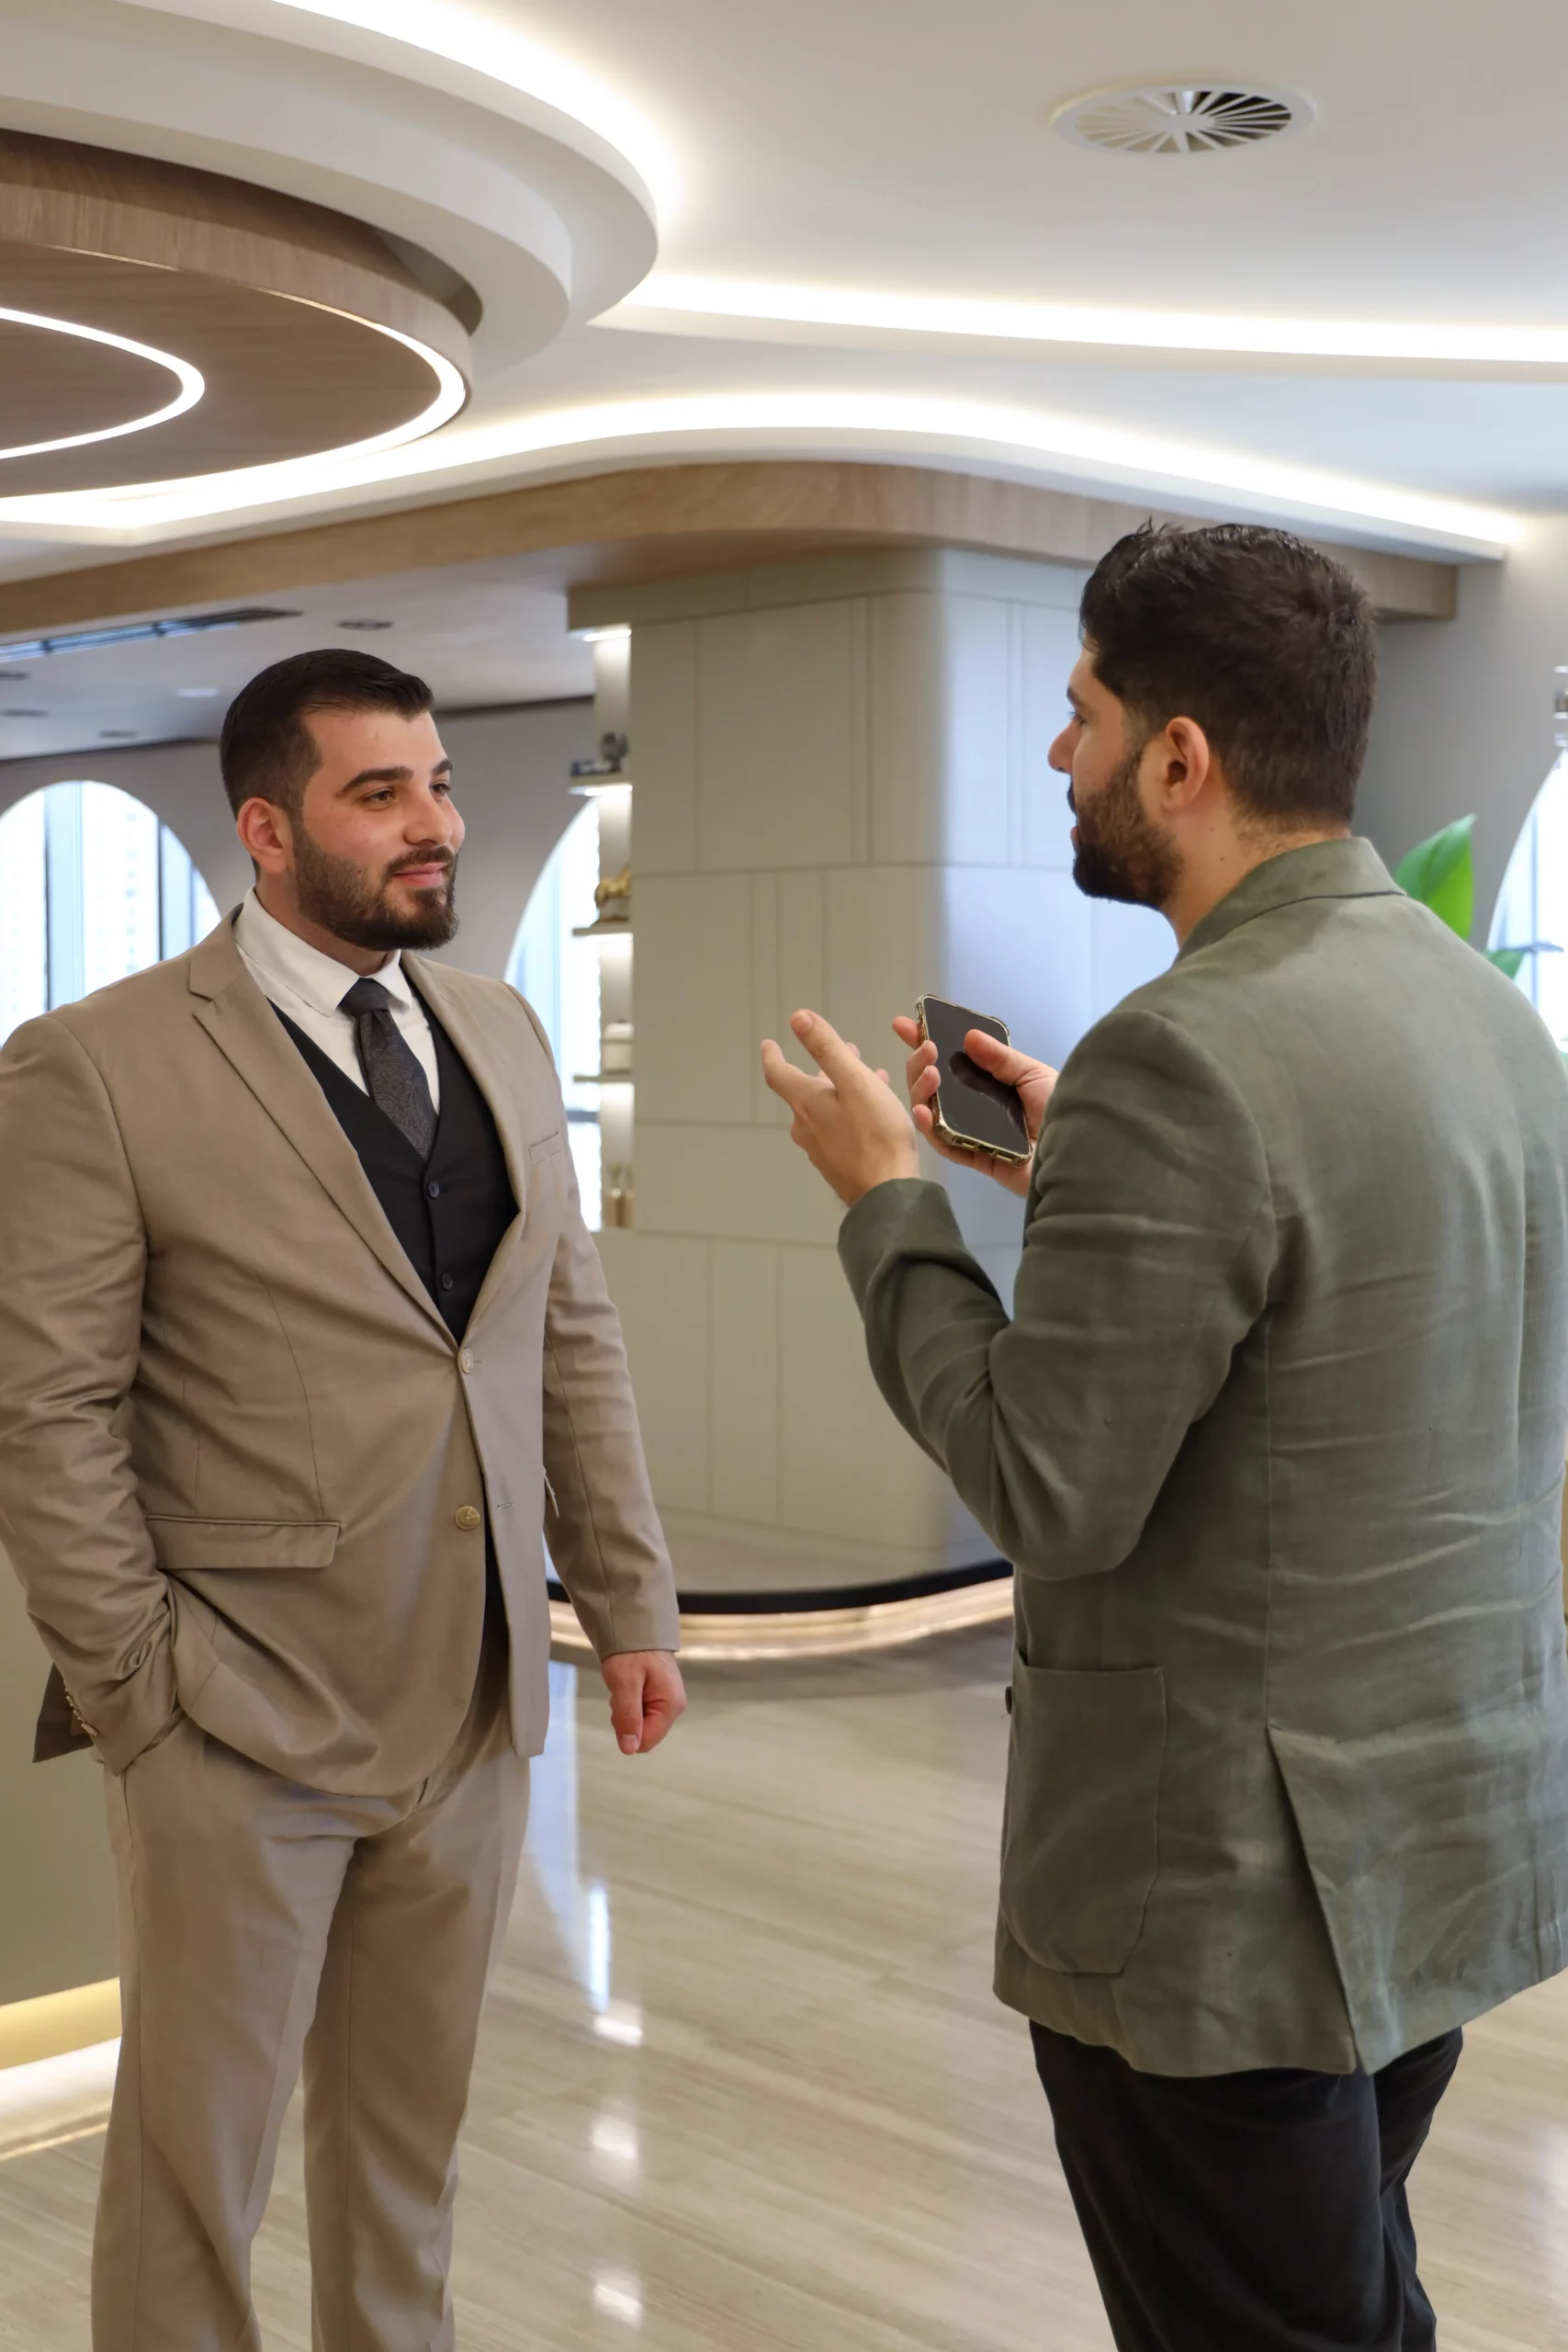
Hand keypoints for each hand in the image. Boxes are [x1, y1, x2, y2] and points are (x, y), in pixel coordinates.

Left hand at [600, 1650, 686, 1754]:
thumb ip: (628, 1717)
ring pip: (640, 1723)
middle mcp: (673, 1706)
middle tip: (620, 1694)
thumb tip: (630, 1749)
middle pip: (644, 1733)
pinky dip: (629, 1702)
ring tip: (624, 1686)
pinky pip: (641, 1711)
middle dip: (626, 1720)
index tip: (619, 1707)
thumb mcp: (624, 1683)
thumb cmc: (631, 1651)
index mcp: (671, 1705)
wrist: (636, 1625)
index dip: (627, 1731)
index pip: (646, 1741)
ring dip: (626, 1710)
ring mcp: (667, 1701)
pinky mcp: (659, 1695)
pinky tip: (628, 1685)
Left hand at [761, 1011, 920, 1205]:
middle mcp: (806, 1126)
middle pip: (807, 1091)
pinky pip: (839, 1130)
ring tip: (871, 1078)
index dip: (773, 1056)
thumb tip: (797, 1018)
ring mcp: (821, 1149)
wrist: (887, 1193)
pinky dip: (851, 1113)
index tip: (769, 1044)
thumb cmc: (875, 1134)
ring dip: (843, 1090)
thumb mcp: (854, 1081)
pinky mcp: (838, 1165)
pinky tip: (874, 1113)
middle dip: (825, 1068)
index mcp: (806, 1103)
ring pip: (826, 1110)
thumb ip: (826, 1048)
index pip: (778, 1074)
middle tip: (849, 1051)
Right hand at [890, 1016, 1057, 1199]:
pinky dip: (929, 1129)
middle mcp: (976, 1106)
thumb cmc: (1064, 1109)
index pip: (952, 1060)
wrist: (1081, 1151)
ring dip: (922, 1091)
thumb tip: (968, 1037)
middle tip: (926, 1049)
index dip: (926, 1043)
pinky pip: (945, 1144)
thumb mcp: (1034, 1075)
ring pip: (932, 1112)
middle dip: (921, 1063)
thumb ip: (1001, 1059)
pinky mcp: (975, 1158)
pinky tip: (923, 1111)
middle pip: (935, 1085)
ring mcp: (972, 1132)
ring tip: (930, 1073)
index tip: (903, 1025)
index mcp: (991, 1082)